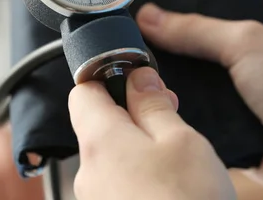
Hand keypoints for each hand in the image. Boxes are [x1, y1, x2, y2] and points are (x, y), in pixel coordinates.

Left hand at [69, 67, 235, 199]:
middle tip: (169, 117)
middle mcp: (87, 173)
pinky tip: (169, 187)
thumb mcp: (181, 140)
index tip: (133, 77)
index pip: (81, 91)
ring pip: (110, 157)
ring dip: (137, 148)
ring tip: (175, 158)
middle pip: (97, 125)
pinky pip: (117, 185)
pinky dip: (138, 176)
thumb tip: (137, 78)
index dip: (106, 76)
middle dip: (130, 115)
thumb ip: (153, 104)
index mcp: (100, 141)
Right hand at [136, 0, 262, 199]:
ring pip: (210, 80)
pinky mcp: (243, 128)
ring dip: (186, 78)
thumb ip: (197, 29)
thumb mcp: (248, 41)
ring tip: (146, 60)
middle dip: (189, 36)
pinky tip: (160, 100)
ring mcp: (256, 94)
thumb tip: (149, 18)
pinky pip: (207, 117)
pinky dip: (188, 112)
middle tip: (151, 22)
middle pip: (221, 39)